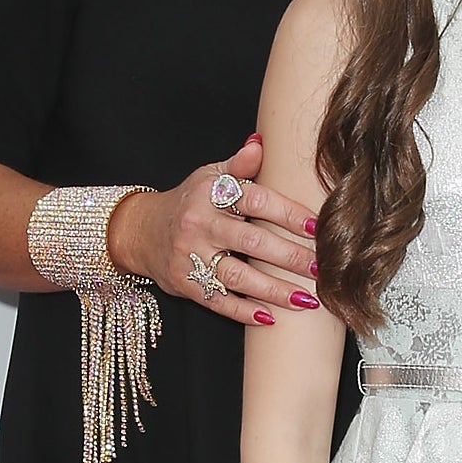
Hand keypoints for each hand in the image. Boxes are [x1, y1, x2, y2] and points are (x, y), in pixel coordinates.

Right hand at [106, 136, 320, 324]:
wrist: (141, 232)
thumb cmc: (189, 202)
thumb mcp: (209, 176)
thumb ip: (239, 165)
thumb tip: (261, 144)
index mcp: (211, 194)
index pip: (257, 200)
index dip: (290, 214)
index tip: (318, 227)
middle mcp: (200, 224)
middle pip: (252, 241)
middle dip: (290, 256)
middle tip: (320, 268)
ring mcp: (191, 256)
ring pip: (238, 275)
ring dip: (274, 290)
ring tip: (306, 300)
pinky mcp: (185, 284)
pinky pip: (219, 301)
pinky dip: (244, 311)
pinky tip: (270, 318)